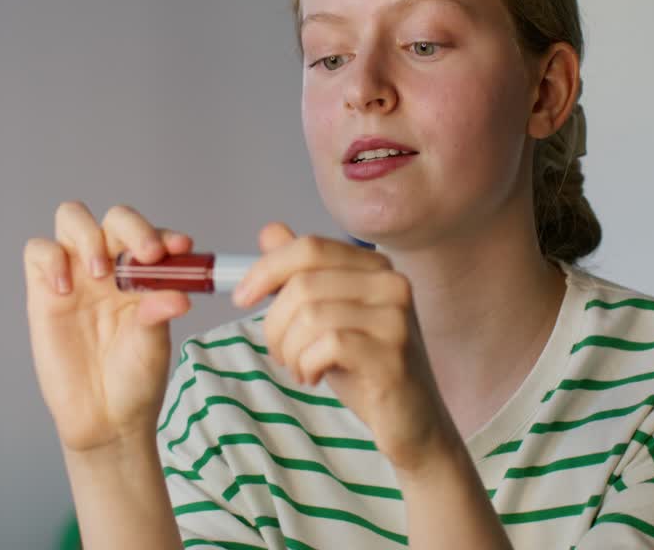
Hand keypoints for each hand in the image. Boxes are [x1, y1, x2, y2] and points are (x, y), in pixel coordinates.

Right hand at [24, 202, 193, 452]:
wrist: (104, 418)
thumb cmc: (135, 379)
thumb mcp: (153, 346)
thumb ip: (158, 314)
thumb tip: (179, 295)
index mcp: (144, 275)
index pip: (151, 236)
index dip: (164, 234)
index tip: (180, 249)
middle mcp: (111, 267)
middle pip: (114, 218)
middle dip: (132, 227)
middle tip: (145, 256)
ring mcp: (76, 276)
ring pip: (72, 218)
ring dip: (88, 236)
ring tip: (100, 274)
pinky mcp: (43, 292)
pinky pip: (39, 252)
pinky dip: (51, 258)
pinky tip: (65, 289)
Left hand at [232, 223, 458, 473]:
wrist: (411, 421)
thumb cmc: (366, 368)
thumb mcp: (328, 316)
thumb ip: (302, 274)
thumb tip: (269, 231)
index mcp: (376, 267)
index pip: (310, 247)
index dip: (267, 269)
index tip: (242, 297)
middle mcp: (391, 284)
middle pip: (303, 283)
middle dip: (274, 323)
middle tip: (280, 352)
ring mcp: (396, 319)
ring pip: (310, 315)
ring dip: (289, 349)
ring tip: (300, 367)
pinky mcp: (392, 355)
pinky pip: (327, 345)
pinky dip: (306, 364)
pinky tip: (314, 377)